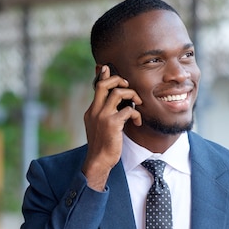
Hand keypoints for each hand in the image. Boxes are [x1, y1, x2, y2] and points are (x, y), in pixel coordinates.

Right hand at [82, 65, 140, 190]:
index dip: (103, 75)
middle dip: (118, 80)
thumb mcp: (99, 127)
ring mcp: (102, 116)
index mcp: (91, 111)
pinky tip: (137, 121)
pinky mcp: (112, 124)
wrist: (99, 161)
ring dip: (132, 95)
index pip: (97, 87)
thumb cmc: (103, 145)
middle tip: (128, 86)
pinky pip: (128, 110)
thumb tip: (117, 106)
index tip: (106, 68)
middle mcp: (95, 111)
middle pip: (104, 84)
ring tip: (138, 103)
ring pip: (118, 93)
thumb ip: (104, 115)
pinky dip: (136, 114)